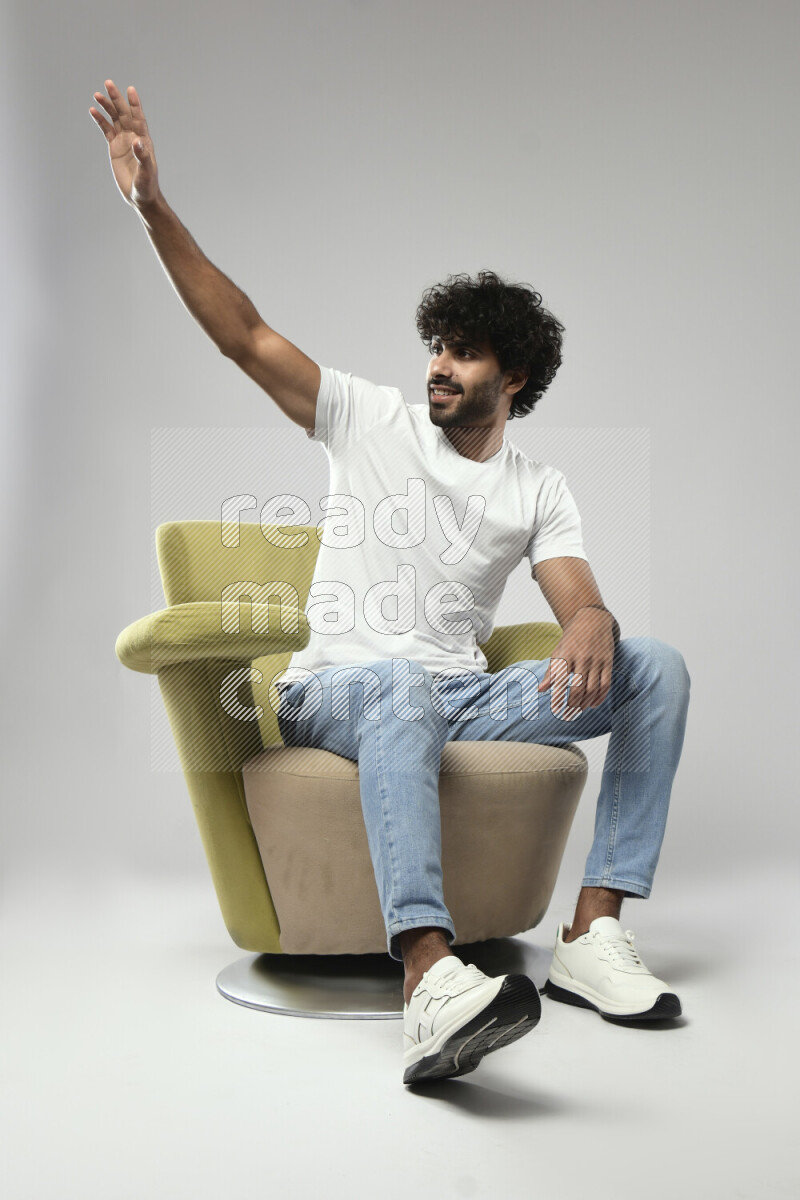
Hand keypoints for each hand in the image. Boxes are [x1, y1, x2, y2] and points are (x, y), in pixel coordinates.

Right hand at [89, 80, 159, 209]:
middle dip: (116, 99)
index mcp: (144, 141)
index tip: (130, 89)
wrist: (140, 197)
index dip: (135, 104)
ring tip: (97, 95)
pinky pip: (106, 130)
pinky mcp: (114, 147)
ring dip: (107, 107)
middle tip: (108, 83)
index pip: (139, 118)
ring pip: (114, 119)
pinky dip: (100, 120)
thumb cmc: (147, 186)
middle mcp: (134, 137)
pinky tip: (93, 111)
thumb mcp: (146, 172)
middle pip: (124, 114)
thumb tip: (137, 141)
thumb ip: (142, 156)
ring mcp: (123, 141)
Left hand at [537, 607, 615, 717]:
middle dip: (573, 705)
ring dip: (586, 703)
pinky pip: (606, 684)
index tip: (556, 710)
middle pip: (578, 689)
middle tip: (568, 715)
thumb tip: (541, 690)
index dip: (558, 697)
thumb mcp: (558, 651)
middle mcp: (582, 658)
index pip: (561, 681)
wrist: (592, 619)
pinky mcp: (608, 661)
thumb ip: (551, 671)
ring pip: (592, 689)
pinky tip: (594, 704)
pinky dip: (600, 697)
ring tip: (579, 711)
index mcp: (566, 655)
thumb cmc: (571, 638)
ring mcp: (596, 660)